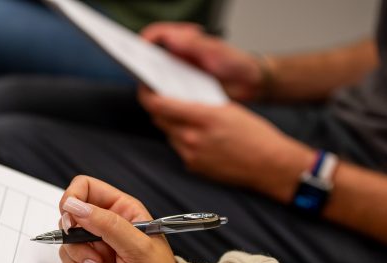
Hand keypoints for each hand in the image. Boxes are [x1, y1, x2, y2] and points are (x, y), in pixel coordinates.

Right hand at [57, 176, 176, 262]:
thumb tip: (74, 206)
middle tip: (100, 259)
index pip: (84, 188)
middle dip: (80, 246)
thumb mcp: (138, 247)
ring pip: (66, 249)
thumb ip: (106, 224)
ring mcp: (94, 250)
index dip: (72, 201)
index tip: (70, 222)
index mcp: (121, 210)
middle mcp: (105, 227)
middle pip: (69, 222)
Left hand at [138, 87, 314, 201]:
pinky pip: (178, 149)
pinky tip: (198, 136)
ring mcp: (190, 155)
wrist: (270, 166)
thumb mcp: (229, 109)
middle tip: (162, 98)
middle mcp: (192, 138)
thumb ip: (201, 104)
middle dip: (159, 108)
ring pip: (169, 134)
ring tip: (186, 117)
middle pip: (159, 119)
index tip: (145, 88)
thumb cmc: (256, 135)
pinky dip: (183, 139)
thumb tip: (180, 97)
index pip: (160, 105)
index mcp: (203, 117)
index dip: (147, 95)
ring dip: (172, 124)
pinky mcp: (192, 167)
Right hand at [141, 22, 264, 100]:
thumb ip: (193, 43)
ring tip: (150, 90)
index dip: (143, 40)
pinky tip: (164, 104)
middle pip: (149, 58)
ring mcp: (177, 74)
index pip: (155, 35)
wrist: (250, 84)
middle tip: (139, 74)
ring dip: (151, 84)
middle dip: (141, 65)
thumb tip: (169, 38)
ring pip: (153, 78)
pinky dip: (162, 98)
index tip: (136, 52)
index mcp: (183, 41)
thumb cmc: (236, 63)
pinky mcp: (181, 91)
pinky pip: (165, 94)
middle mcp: (177, 56)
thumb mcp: (216, 50)